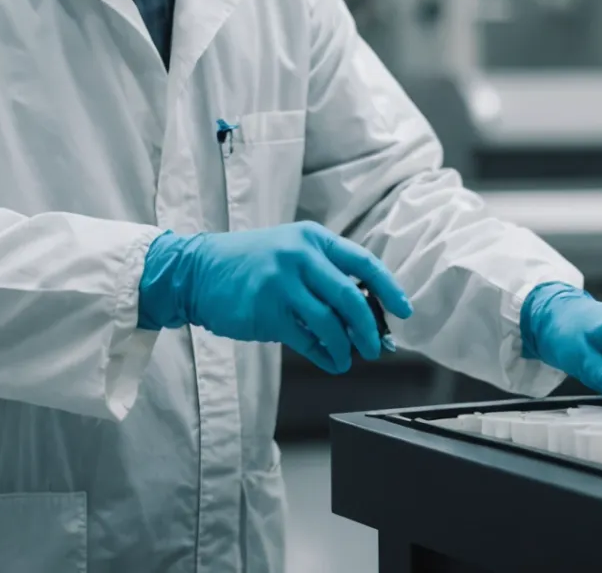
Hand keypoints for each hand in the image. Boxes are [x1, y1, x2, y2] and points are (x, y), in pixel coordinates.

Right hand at [138, 222, 411, 373]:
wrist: (197, 271)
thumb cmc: (251, 264)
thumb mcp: (290, 253)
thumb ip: (324, 274)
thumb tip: (365, 312)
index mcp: (312, 238)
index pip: (362, 261)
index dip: (389, 288)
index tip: (404, 310)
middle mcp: (299, 256)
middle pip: (351, 296)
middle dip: (369, 327)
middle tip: (376, 346)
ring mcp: (281, 283)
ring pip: (330, 322)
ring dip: (346, 347)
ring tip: (348, 358)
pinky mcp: (266, 311)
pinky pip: (305, 339)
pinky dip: (323, 355)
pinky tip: (330, 362)